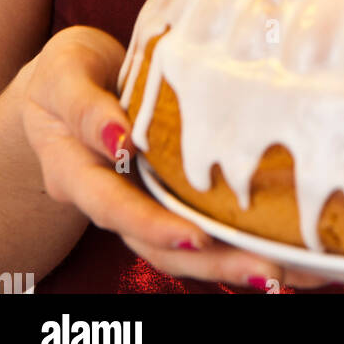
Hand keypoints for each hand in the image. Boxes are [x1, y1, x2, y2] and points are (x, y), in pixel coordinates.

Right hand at [22, 25, 328, 289]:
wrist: (68, 82)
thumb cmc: (66, 72)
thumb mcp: (63, 74)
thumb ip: (86, 107)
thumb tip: (120, 138)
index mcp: (75, 173)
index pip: (112, 207)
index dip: (151, 225)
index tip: (195, 239)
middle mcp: (109, 198)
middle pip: (155, 244)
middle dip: (210, 262)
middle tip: (264, 271)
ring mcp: (140, 199)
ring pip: (180, 245)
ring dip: (229, 261)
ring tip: (280, 270)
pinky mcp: (166, 191)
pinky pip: (198, 222)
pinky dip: (235, 239)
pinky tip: (278, 246)